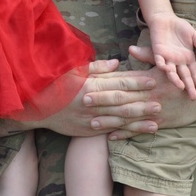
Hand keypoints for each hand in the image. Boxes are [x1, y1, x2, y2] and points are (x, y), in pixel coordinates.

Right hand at [37, 59, 159, 136]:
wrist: (35, 108)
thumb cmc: (56, 85)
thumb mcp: (74, 70)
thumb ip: (97, 67)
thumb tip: (118, 62)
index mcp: (89, 86)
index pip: (117, 83)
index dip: (136, 82)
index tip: (152, 80)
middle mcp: (91, 104)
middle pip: (121, 104)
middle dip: (142, 104)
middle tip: (160, 103)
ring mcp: (89, 120)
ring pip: (118, 121)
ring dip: (138, 122)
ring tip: (156, 122)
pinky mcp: (86, 131)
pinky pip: (108, 132)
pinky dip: (124, 133)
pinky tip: (137, 133)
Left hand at [83, 50, 195, 139]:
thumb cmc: (185, 76)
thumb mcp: (168, 63)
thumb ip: (148, 56)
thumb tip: (130, 50)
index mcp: (150, 79)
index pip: (124, 80)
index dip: (107, 82)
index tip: (91, 82)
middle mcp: (150, 95)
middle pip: (122, 98)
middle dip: (103, 100)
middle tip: (84, 101)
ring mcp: (154, 111)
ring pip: (128, 116)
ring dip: (110, 120)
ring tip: (92, 122)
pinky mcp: (159, 124)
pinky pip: (139, 129)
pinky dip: (125, 133)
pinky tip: (111, 136)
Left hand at [147, 14, 195, 98]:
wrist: (166, 20)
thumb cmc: (180, 28)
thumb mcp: (194, 36)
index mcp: (187, 58)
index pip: (194, 72)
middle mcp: (178, 61)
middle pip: (184, 76)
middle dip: (189, 86)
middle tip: (193, 98)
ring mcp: (168, 58)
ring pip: (172, 72)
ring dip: (176, 80)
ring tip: (181, 87)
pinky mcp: (158, 52)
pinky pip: (160, 60)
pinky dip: (162, 65)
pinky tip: (167, 69)